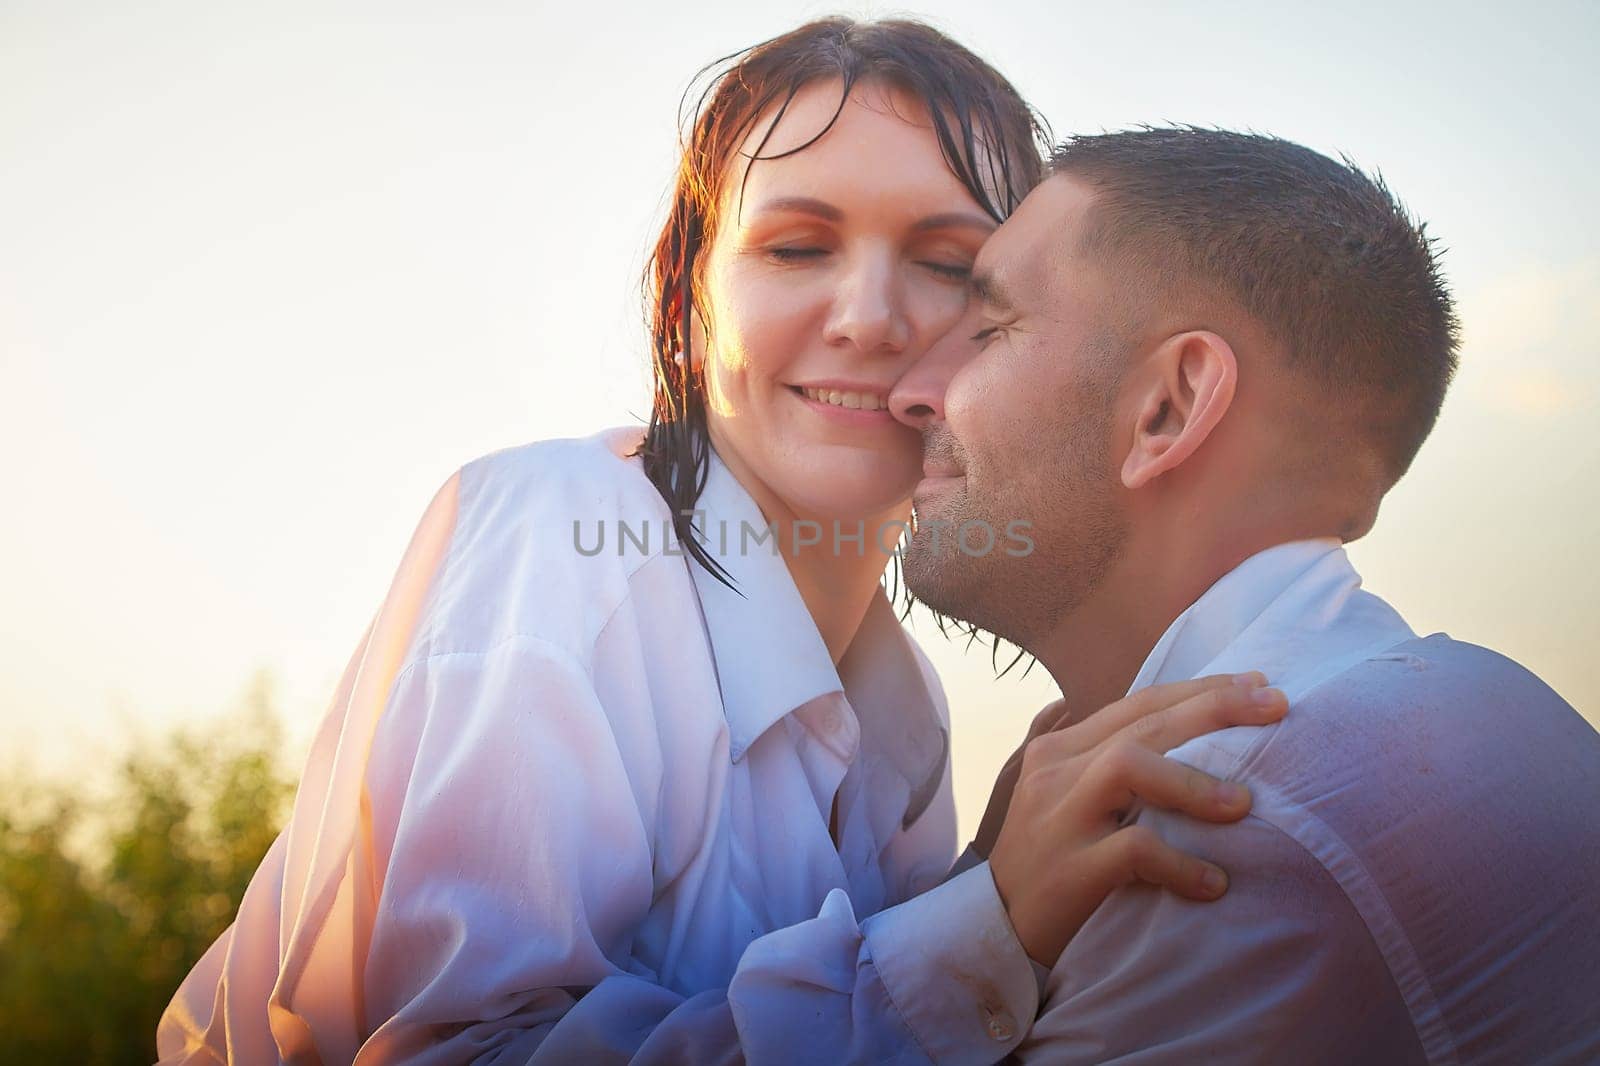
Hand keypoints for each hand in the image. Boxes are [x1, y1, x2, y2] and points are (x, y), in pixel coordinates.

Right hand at [988, 672, 1287, 966]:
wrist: (996, 931)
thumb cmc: (1047, 863)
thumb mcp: (1063, 799)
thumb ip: (1098, 760)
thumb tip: (1145, 721)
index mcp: (1059, 749)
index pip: (1138, 704)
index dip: (1199, 689)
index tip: (1257, 682)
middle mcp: (1056, 771)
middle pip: (1142, 724)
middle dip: (1214, 708)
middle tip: (1276, 705)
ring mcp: (1059, 817)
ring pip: (1128, 766)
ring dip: (1193, 781)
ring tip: (1244, 803)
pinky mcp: (1069, 868)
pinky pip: (1133, 850)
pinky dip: (1180, 863)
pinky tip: (1215, 883)